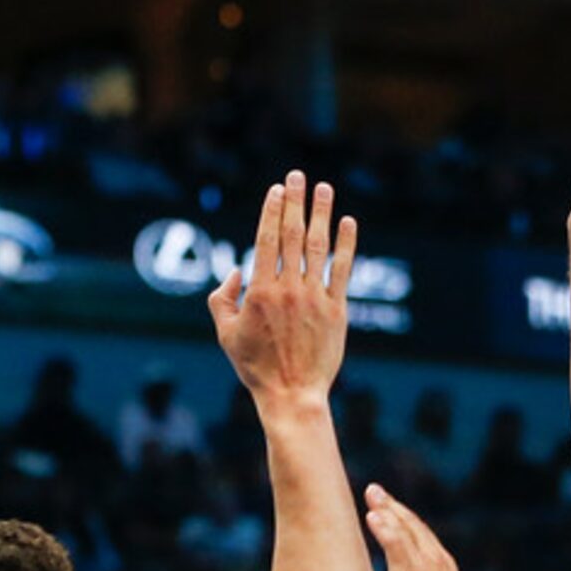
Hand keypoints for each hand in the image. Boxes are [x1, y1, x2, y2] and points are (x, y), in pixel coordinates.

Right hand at [210, 170, 351, 406]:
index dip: (272, 210)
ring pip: (319, 247)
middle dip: (295, 201)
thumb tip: (234, 271)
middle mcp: (288, 289)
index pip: (266, 239)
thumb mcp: (225, 333)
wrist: (292, 394)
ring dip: (322, 213)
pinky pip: (343, 271)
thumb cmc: (255, 366)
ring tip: (324, 188)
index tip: (277, 189)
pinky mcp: (338, 311)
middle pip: (292, 235)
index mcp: (259, 291)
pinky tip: (349, 223)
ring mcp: (315, 298)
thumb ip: (222, 299)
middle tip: (297, 175)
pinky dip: (346, 245)